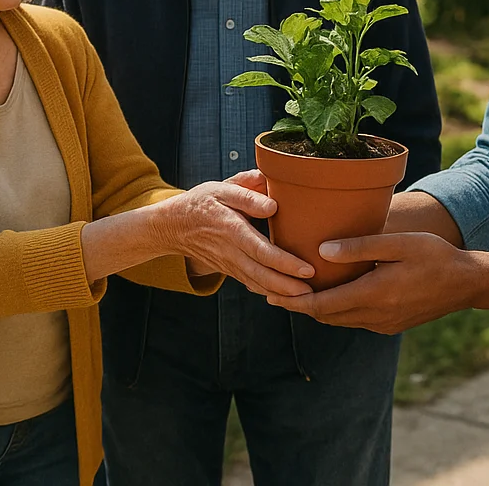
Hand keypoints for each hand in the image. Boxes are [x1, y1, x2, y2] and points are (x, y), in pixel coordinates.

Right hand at [154, 171, 314, 296]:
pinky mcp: (230, 271)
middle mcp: (231, 252)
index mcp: (232, 229)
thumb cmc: (202, 203)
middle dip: (289, 287)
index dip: (285, 263)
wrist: (174, 226)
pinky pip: (252, 285)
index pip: (262, 251)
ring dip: (282, 294)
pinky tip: (288, 297)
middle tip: (314, 293)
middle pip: (262, 275)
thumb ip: (247, 195)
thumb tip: (273, 205)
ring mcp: (230, 265)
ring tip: (308, 298)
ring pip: (258, 284)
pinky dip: (269, 293)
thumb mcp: (221, 189)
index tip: (307, 269)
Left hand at [266, 232, 478, 333]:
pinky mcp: (391, 325)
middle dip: (298, 306)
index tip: (269, 294)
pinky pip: (354, 320)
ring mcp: (383, 323)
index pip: (322, 305)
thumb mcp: (398, 243)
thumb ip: (359, 247)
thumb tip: (321, 252)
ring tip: (293, 295)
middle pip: (325, 316)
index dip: (294, 301)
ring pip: (339, 320)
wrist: (468, 284)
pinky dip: (336, 310)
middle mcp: (375, 315)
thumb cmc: (435, 256)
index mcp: (374, 294)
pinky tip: (329, 296)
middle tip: (271, 293)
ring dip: (316, 309)